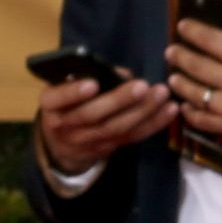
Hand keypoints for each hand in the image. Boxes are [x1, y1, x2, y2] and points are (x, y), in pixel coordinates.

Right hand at [36, 68, 174, 181]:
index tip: (93, 83)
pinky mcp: (108, 148)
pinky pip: (132, 137)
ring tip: (161, 94)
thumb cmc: (67, 103)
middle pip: (93, 115)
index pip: (58, 99)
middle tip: (142, 86)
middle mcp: (66, 125)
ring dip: (143, 111)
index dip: (74, 93)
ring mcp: (87, 140)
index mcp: (51, 105)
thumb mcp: (65, 88)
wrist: (62, 144)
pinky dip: (153, 123)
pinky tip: (170, 110)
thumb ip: (86, 75)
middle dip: (120, 100)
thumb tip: (123, 74)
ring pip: (116, 128)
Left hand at [171, 20, 221, 161]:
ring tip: (174, 78)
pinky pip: (205, 121)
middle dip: (180, 56)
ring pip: (195, 95)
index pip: (211, 40)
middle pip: (196, 67)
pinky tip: (187, 106)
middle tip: (172, 51)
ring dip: (181, 84)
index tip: (183, 26)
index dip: (193, 31)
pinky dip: (192, 113)